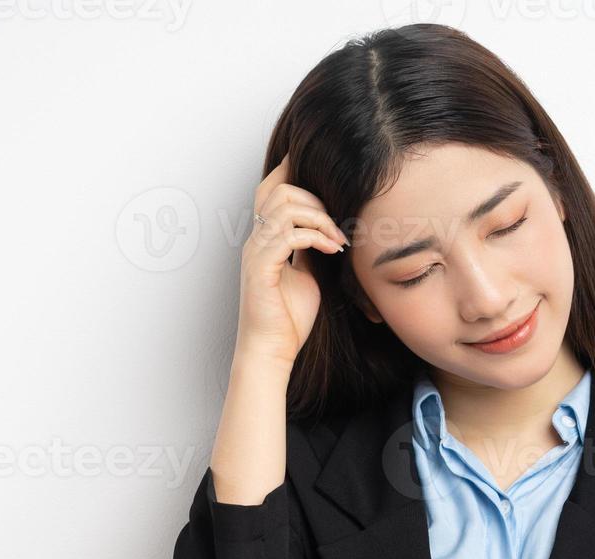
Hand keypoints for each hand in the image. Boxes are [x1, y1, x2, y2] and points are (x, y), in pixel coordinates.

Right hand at [236, 154, 350, 368]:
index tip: (322, 174)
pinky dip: (316, 237)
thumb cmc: (288, 318)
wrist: (271, 350)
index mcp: (265, 240)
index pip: (271, 191)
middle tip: (337, 229)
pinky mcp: (261, 268)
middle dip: (316, 201)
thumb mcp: (308, 275)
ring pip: (285, 208)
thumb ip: (311, 248)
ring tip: (337, 240)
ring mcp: (256, 253)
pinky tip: (331, 251)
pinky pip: (289, 235)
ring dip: (319, 218)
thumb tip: (330, 229)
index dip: (291, 173)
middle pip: (281, 191)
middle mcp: (256, 241)